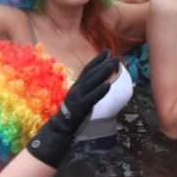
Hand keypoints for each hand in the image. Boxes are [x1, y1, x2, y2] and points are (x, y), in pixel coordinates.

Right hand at [27, 51, 118, 166]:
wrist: (61, 125)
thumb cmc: (73, 110)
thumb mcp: (79, 95)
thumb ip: (87, 87)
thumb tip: (101, 79)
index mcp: (77, 84)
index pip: (88, 69)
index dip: (97, 59)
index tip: (107, 51)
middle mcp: (77, 88)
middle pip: (91, 73)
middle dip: (103, 63)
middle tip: (115, 56)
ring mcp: (79, 96)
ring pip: (92, 82)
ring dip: (103, 72)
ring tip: (113, 65)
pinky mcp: (81, 106)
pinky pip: (92, 98)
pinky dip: (100, 91)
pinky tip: (108, 85)